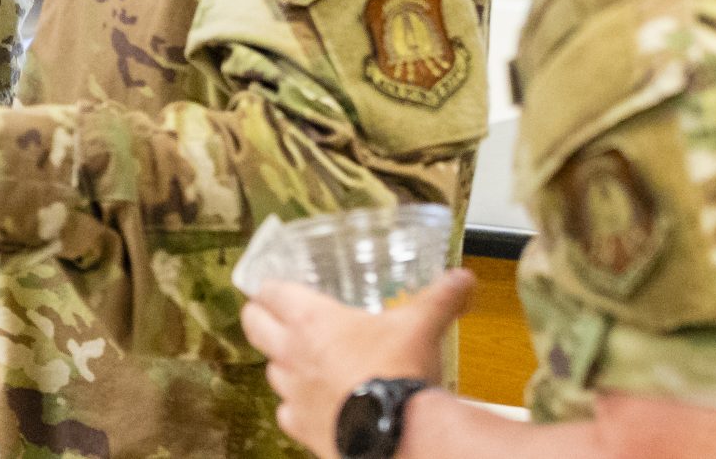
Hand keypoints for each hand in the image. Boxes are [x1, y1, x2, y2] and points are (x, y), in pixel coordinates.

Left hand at [240, 274, 470, 458]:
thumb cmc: (400, 374)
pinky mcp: (300, 428)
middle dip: (261, 319)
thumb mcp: (421, 326)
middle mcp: (291, 354)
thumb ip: (440, 299)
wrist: (400, 436)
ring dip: (284, 365)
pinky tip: (319, 405)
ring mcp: (292, 394)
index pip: (268, 292)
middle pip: (253, 326)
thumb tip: (462, 279)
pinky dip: (298, 408)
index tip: (275, 288)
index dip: (270, 288)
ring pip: (271, 371)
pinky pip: (287, 413)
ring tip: (307, 363)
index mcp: (310, 320)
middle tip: (277, 319)